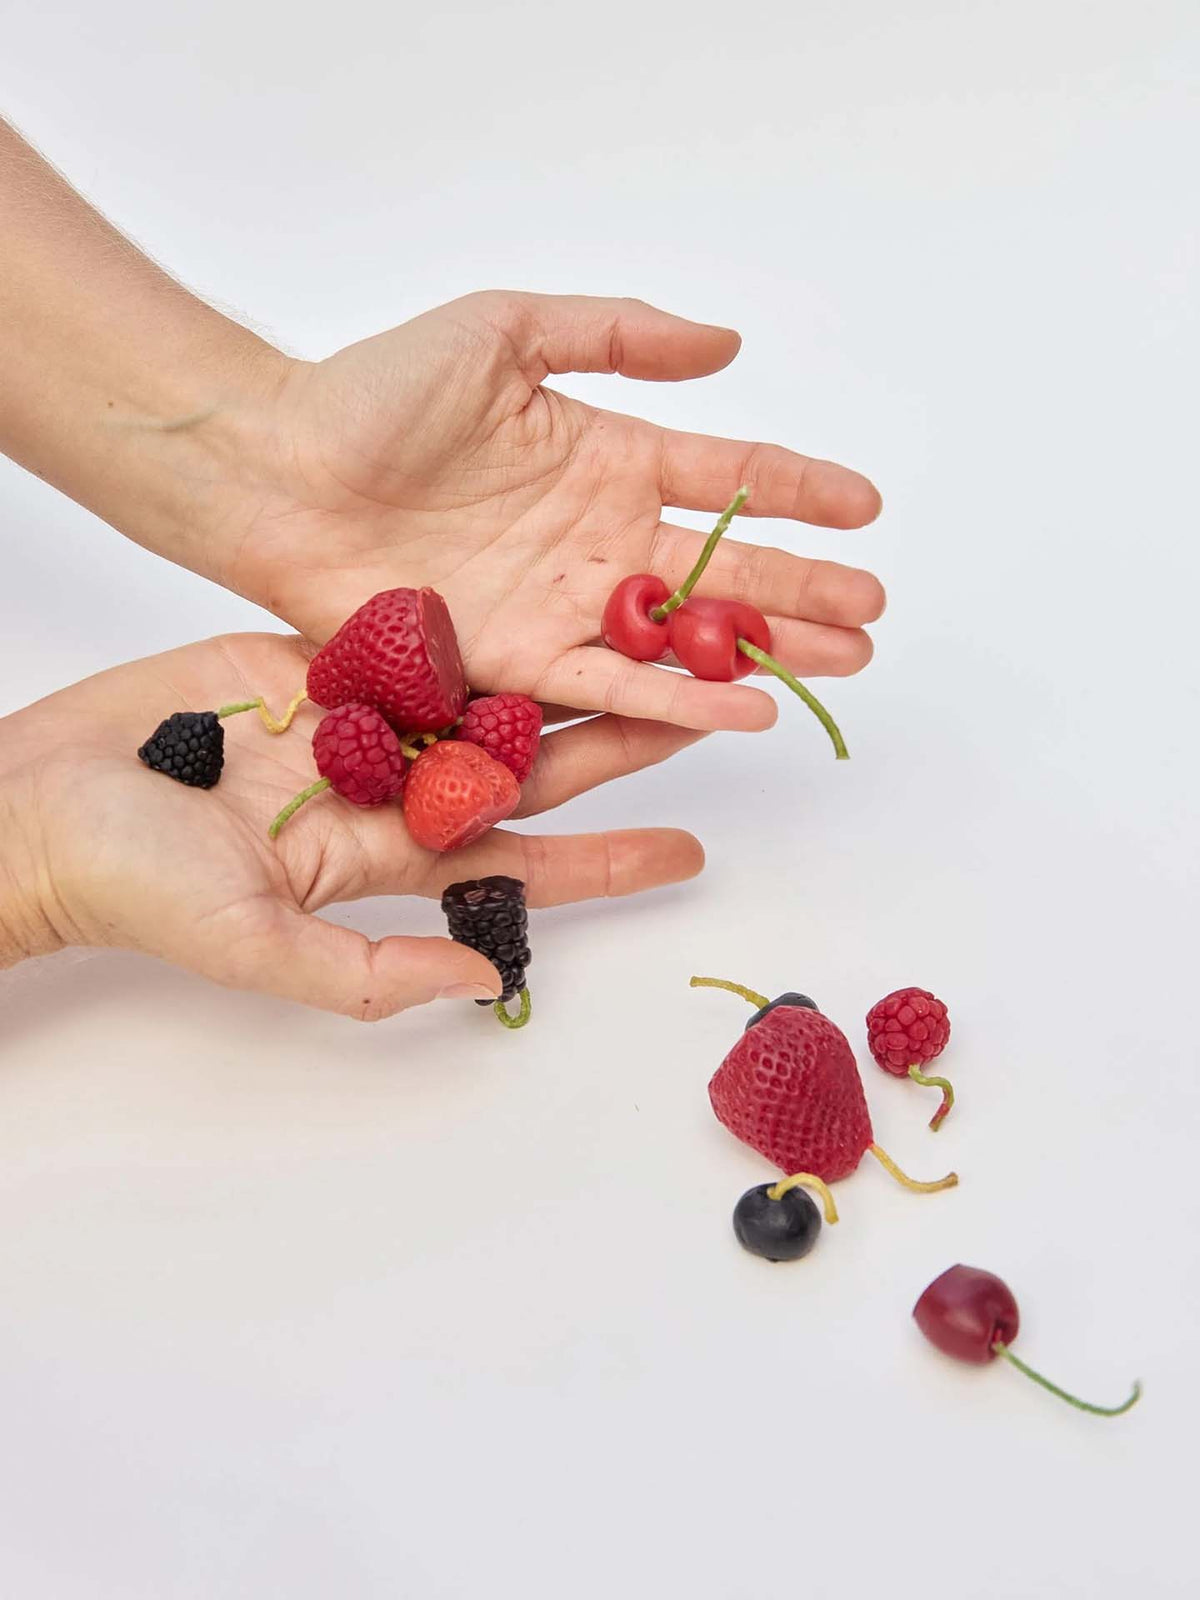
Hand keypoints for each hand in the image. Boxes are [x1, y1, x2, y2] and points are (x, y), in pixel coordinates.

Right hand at [0, 634, 702, 1016]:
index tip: (690, 855)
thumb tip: (482, 981)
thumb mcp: (255, 944)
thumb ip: (367, 970)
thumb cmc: (135, 883)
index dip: (608, 862)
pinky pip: (413, 640)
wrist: (48, 798)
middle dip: (613, 748)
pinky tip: (544, 596)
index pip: (523, 866)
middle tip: (706, 720)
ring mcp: (357, 725)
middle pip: (525, 768)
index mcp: (386, 862)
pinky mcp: (318, 661)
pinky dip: (477, 626)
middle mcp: (388, 793)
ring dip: (564, 674)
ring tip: (649, 648)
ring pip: (484, 695)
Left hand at [226, 292, 884, 731]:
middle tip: (872, 615)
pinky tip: (747, 708)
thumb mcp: (507, 332)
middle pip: (721, 570)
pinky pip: (613, 687)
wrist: (283, 471)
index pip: (723, 476)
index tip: (865, 508)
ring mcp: (563, 605)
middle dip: (802, 591)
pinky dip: (680, 701)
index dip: (797, 490)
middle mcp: (597, 539)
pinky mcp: (519, 661)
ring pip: (685, 639)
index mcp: (604, 457)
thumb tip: (729, 345)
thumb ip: (619, 337)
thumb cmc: (377, 393)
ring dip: (765, 653)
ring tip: (843, 665)